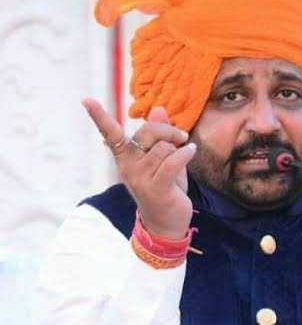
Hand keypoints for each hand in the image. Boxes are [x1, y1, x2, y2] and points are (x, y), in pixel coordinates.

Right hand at [83, 98, 196, 238]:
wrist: (168, 224)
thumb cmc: (166, 189)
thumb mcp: (165, 159)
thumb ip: (161, 135)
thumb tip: (158, 109)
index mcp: (126, 158)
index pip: (111, 135)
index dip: (99, 117)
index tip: (85, 100)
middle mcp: (129, 167)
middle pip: (147, 133)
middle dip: (168, 130)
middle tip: (181, 137)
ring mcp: (140, 178)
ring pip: (162, 148)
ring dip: (179, 148)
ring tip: (184, 154)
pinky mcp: (155, 188)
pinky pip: (171, 162)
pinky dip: (185, 154)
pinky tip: (191, 151)